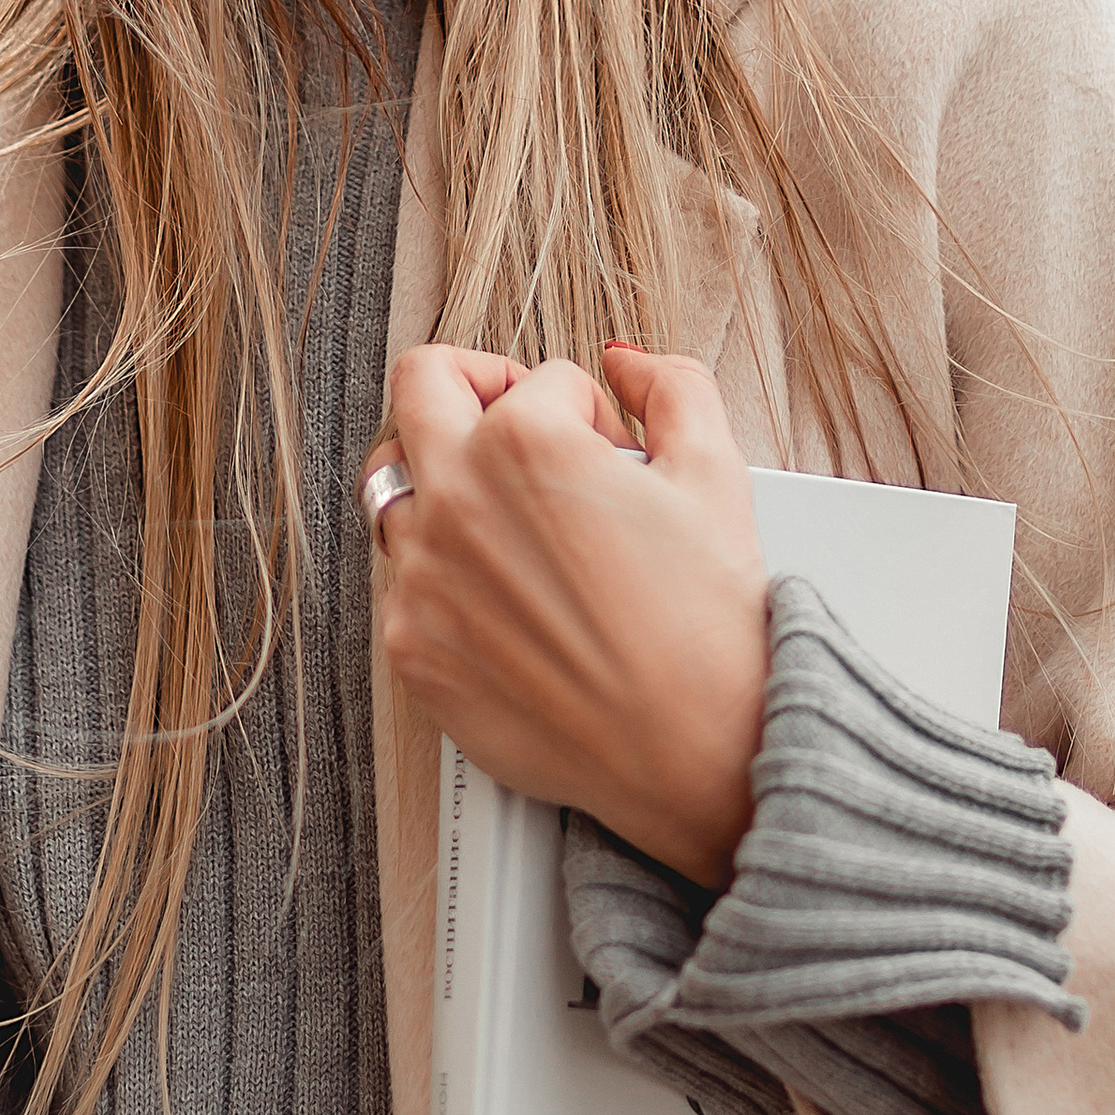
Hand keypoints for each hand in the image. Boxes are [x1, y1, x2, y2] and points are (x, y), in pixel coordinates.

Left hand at [372, 341, 768, 886]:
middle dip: (474, 392)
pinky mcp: (411, 647)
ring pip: (398, 488)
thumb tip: (625, 364)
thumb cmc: (707, 622)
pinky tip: (513, 606)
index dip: (586, 410)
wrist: (692, 750)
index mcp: (524, 441)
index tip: (609, 453)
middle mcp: (456, 499)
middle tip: (520, 430)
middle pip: (420, 390)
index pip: (537, 380)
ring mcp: (421, 577)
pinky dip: (448, 580)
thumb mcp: (716, 472)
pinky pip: (405, 583)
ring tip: (519, 529)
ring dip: (451, 487)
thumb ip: (672, 385)